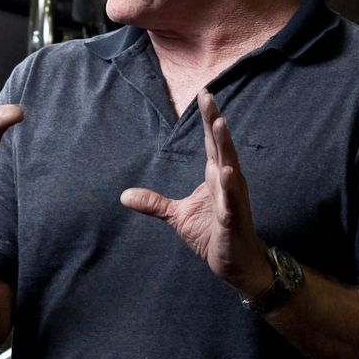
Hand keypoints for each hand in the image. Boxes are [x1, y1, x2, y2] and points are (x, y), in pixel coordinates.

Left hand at [118, 92, 272, 297]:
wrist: (235, 263)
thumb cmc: (212, 234)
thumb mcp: (177, 216)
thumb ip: (154, 203)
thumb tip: (124, 196)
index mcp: (216, 177)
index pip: (213, 143)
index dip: (209, 119)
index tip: (205, 94)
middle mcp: (228, 182)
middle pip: (222, 147)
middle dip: (215, 122)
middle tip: (209, 97)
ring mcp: (233, 200)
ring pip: (231, 167)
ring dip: (225, 146)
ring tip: (219, 124)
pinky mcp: (233, 219)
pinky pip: (232, 201)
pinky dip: (229, 186)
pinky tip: (227, 171)